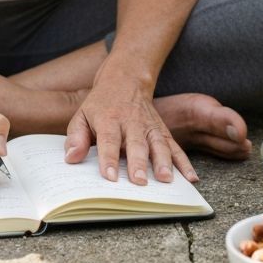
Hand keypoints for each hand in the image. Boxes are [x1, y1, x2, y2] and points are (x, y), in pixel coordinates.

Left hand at [63, 81, 196, 185]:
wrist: (125, 80)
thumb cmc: (100, 106)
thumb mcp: (82, 115)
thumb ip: (76, 138)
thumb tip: (71, 158)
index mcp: (109, 120)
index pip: (108, 140)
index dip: (109, 158)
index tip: (109, 177)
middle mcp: (131, 123)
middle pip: (135, 143)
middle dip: (138, 163)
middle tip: (139, 182)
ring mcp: (149, 126)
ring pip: (158, 144)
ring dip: (163, 162)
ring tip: (166, 180)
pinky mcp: (162, 130)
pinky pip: (175, 146)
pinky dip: (185, 162)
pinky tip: (191, 177)